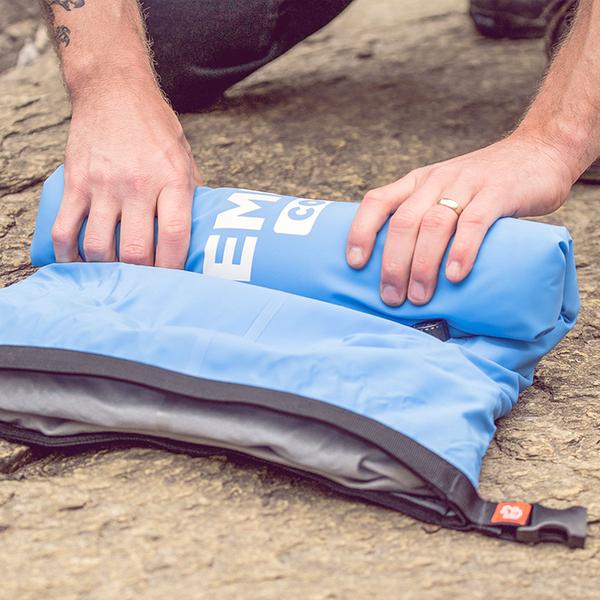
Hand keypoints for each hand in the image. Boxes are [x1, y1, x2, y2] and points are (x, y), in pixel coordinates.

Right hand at [52, 80, 201, 267]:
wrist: (113, 89)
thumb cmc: (155, 127)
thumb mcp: (185, 157)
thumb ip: (192, 194)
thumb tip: (201, 230)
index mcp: (171, 179)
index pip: (174, 236)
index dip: (173, 267)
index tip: (174, 279)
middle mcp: (137, 184)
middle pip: (135, 250)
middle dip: (141, 276)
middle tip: (144, 282)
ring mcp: (102, 184)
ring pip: (98, 246)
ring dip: (106, 269)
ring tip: (115, 274)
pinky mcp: (75, 182)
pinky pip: (65, 229)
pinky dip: (68, 254)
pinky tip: (77, 263)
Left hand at [346, 132, 574, 305]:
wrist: (540, 150)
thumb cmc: (486, 185)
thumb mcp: (446, 193)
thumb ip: (427, 220)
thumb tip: (403, 271)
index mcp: (418, 182)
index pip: (377, 201)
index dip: (360, 232)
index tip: (354, 264)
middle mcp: (436, 180)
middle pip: (403, 222)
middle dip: (392, 263)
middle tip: (390, 297)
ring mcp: (467, 184)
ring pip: (434, 224)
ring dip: (422, 265)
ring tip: (419, 296)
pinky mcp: (499, 192)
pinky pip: (475, 222)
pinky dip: (461, 250)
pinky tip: (454, 275)